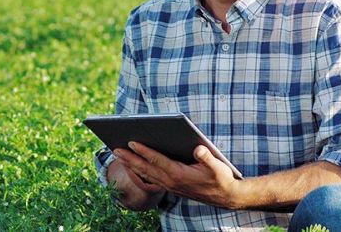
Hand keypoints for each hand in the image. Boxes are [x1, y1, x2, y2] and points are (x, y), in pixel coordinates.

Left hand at [115, 142, 243, 208]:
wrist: (226, 197)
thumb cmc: (222, 179)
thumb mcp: (218, 167)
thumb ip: (207, 157)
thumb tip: (198, 149)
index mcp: (180, 175)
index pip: (158, 161)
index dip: (144, 151)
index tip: (131, 142)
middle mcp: (171, 182)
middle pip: (146, 168)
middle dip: (129, 158)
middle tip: (114, 149)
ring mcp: (170, 186)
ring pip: (146, 174)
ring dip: (131, 165)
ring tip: (118, 154)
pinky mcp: (171, 187)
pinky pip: (151, 178)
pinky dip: (140, 171)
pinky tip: (133, 165)